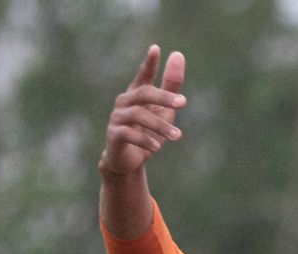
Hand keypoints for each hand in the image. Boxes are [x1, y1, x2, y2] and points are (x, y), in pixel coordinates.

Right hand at [99, 45, 186, 177]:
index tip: (155, 48)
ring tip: (178, 136)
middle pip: (144, 93)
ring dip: (160, 125)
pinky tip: (157, 148)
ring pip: (138, 115)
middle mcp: (125, 102)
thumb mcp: (163, 110)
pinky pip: (128, 134)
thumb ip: (171, 87)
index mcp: (137, 94)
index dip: (149, 63)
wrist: (128, 160)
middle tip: (183, 103)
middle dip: (164, 97)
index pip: (143, 75)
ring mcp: (117, 117)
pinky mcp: (114, 135)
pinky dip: (144, 140)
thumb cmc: (147, 131)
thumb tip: (178, 55)